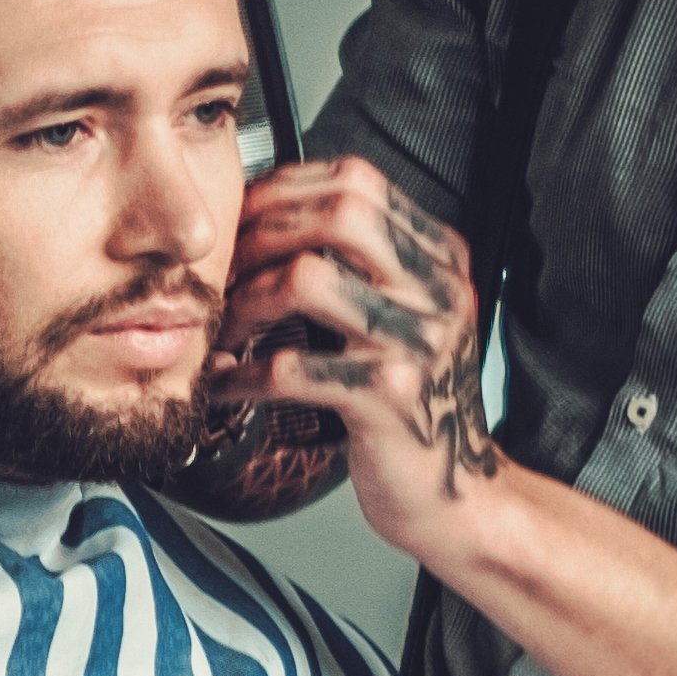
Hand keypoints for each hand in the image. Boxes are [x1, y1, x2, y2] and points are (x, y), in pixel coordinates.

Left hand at [214, 154, 506, 544]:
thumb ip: (360, 267)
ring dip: (243, 304)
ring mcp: (417, 343)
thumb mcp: (400, 318)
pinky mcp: (388, 399)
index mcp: (440, 259)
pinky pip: (291, 368)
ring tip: (221, 335)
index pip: (356, 182)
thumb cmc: (407, 403)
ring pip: (306, 280)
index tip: (236, 223)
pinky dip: (241, 375)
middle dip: (259, 236)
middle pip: (337, 214)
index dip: (282, 190)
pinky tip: (222, 386)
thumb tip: (268, 217)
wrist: (456, 493)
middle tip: (220, 276)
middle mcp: (437, 290)